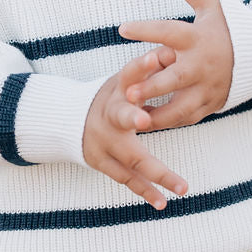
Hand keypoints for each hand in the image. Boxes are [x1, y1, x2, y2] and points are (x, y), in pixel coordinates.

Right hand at [82, 50, 188, 209]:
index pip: (128, 74)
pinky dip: (145, 190)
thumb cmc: (112, 97)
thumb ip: (147, 69)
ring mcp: (103, 143)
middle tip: (144, 119)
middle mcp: (108, 116)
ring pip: (131, 158)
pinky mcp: (101, 162)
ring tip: (181, 187)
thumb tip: (174, 50)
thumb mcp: (125, 80)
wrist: (70, 122)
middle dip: (132, 116)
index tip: (158, 55)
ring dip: (157, 173)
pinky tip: (163, 202)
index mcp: (116, 91)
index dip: (141, 66)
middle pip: (120, 116)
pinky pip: (126, 178)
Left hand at [118, 0, 233, 129]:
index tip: (122, 28)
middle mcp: (202, 65)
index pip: (170, 32)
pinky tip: (145, 123)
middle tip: (127, 92)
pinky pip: (187, 118)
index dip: (146, 29)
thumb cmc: (230, 26)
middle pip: (175, 79)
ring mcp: (208, 88)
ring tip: (133, 117)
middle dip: (152, 87)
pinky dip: (168, 123)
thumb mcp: (213, 3)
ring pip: (181, 107)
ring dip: (157, 115)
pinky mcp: (211, 104)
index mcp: (199, 38)